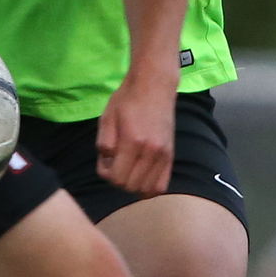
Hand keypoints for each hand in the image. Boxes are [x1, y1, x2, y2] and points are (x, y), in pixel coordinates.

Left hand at [96, 72, 177, 195]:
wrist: (153, 86)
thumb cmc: (126, 100)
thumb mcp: (107, 118)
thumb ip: (104, 144)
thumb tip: (109, 165)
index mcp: (132, 141)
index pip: (117, 178)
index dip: (106, 173)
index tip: (106, 160)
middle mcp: (151, 151)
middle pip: (130, 187)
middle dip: (118, 179)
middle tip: (115, 162)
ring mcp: (164, 154)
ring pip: (146, 190)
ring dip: (133, 185)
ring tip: (128, 168)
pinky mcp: (171, 155)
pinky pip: (161, 185)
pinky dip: (149, 187)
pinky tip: (141, 175)